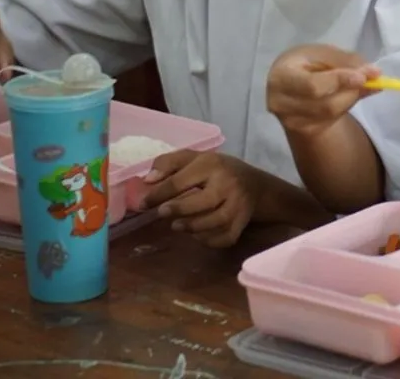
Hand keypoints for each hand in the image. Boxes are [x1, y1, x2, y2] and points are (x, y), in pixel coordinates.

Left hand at [141, 150, 258, 247]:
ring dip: (192, 227)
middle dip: (178, 210)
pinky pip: (226, 237)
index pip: (181, 180)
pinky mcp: (243, 221)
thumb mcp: (194, 158)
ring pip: (215, 221)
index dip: (158, 194)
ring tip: (177, 226)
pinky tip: (198, 235)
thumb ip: (169, 163)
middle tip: (162, 213)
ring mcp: (239, 204)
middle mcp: (228, 183)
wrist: (255, 184)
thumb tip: (148, 181)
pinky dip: (209, 240)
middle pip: (203, 202)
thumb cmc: (217, 170)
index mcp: (212, 164)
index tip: (144, 204)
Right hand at [266, 44, 379, 138]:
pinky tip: (346, 95)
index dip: (340, 81)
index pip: (313, 85)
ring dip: (352, 98)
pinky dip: (346, 106)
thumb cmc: (304, 63)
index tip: (363, 76)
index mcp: (281, 76)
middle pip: (326, 104)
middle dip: (352, 90)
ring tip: (357, 84)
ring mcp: (291, 121)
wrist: (289, 85)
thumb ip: (346, 60)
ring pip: (332, 114)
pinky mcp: (303, 131)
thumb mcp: (322, 53)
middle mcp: (281, 103)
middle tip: (370, 78)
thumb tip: (375, 74)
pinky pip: (333, 120)